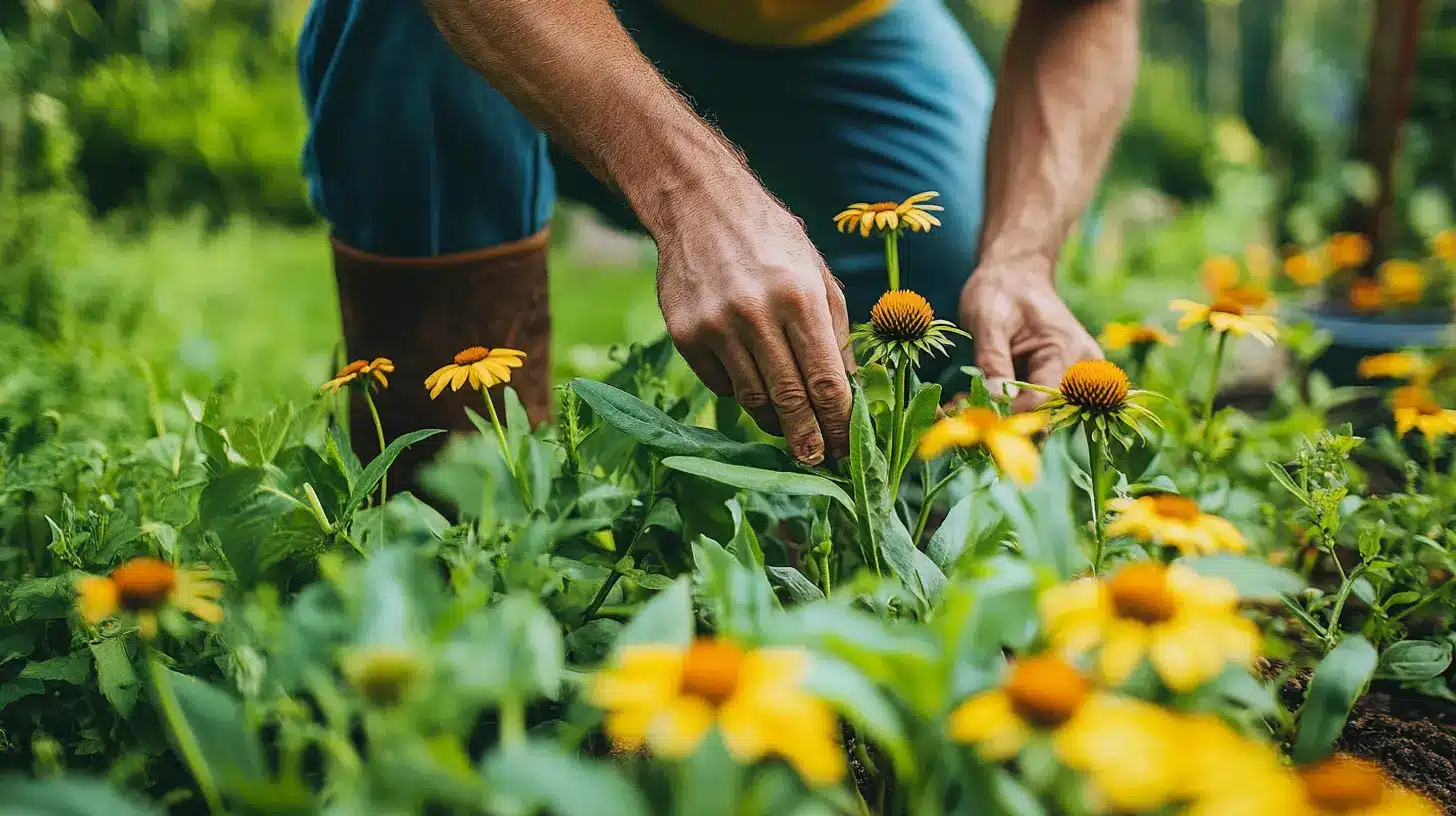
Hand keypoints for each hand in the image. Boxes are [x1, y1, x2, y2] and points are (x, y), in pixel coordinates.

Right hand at [655, 185, 853, 464]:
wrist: (699, 204)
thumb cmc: (771, 240)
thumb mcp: (817, 275)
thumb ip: (836, 333)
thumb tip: (849, 393)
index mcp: (800, 297)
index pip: (825, 380)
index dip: (838, 423)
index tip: (845, 449)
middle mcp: (757, 313)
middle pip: (788, 399)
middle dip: (807, 438)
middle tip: (817, 460)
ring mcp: (716, 326)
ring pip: (751, 398)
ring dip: (773, 421)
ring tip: (786, 428)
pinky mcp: (686, 334)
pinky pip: (719, 384)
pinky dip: (738, 390)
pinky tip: (748, 378)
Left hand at [960, 262, 1101, 412]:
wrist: (1016, 274)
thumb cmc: (1002, 290)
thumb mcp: (988, 319)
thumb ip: (993, 360)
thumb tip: (996, 400)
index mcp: (1066, 350)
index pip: (1041, 400)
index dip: (1006, 413)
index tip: (970, 413)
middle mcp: (1081, 369)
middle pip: (1044, 413)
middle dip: (1003, 418)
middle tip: (960, 412)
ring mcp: (1074, 379)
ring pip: (1040, 414)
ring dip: (1004, 415)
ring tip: (967, 404)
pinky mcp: (1061, 383)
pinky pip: (1037, 405)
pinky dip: (1009, 408)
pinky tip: (980, 399)